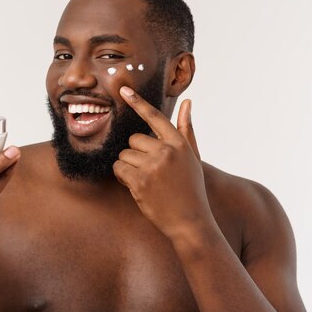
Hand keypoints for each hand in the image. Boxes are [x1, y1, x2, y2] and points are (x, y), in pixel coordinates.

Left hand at [113, 86, 214, 240]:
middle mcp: (166, 151)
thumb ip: (186, 129)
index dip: (138, 102)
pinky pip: (119, 169)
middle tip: (149, 170)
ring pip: (124, 154)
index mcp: (179, 143)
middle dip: (135, 153)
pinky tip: (137, 187)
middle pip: (134, 139)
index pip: (155, 117)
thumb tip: (187, 102)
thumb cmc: (191, 188)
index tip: (123, 90)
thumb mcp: (193, 157)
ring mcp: (153, 166)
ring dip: (128, 167)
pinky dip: (122, 177)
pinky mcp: (140, 181)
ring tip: (146, 181)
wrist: (190, 221)